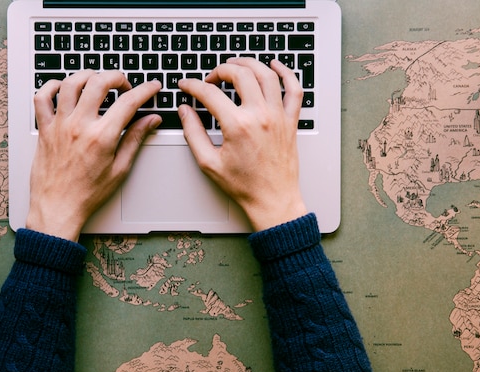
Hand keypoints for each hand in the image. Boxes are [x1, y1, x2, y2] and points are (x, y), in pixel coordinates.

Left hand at [27, 70, 161, 240]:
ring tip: (97, 82)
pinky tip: (63, 89)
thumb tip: (150, 121)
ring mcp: (59, 125)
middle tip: (124, 85)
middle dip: (117, 77)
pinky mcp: (44, 129)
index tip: (152, 87)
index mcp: (101, 137)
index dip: (145, 90)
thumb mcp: (120, 169)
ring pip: (70, 83)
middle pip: (99, 83)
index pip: (128, 103)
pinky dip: (52, 87)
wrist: (57, 208)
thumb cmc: (87, 194)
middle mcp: (79, 126)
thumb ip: (135, 139)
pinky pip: (42, 98)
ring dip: (87, 76)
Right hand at [178, 58, 307, 230]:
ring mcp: (278, 116)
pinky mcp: (291, 121)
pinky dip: (286, 72)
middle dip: (220, 70)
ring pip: (266, 74)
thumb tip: (185, 111)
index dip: (192, 86)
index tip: (186, 85)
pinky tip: (275, 65)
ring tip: (236, 64)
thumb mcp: (209, 162)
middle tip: (210, 78)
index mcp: (237, 126)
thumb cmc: (243, 185)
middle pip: (239, 74)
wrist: (272, 200)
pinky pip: (294, 89)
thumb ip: (193, 133)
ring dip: (249, 63)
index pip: (209, 93)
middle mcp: (260, 116)